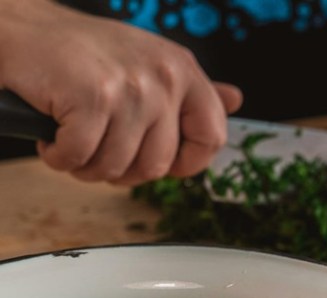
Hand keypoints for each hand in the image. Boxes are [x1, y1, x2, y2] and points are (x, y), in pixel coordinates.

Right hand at [0, 0, 241, 184]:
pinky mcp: (92, 98)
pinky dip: (60, 157)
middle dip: (122, 170)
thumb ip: (194, 92)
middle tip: (99, 147)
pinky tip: (53, 136)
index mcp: (182, 72)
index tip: (161, 162)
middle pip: (157, 167)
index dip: (187, 163)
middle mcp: (163, 78)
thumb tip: (235, 100)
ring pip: (117, 168)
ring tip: (74, 138)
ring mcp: (130, 88)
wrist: (22, 29)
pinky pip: (81, 159)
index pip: (212, 138)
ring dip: (87, 166)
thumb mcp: (150, 66)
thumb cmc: (86, 57)